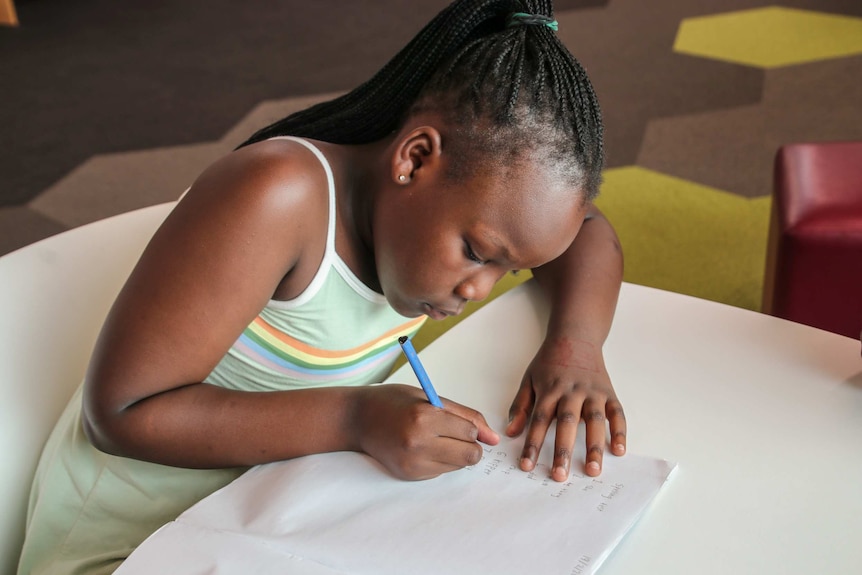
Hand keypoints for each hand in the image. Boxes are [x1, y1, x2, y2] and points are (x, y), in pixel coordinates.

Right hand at [354, 384, 499, 479]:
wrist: (357, 419)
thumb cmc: (393, 402)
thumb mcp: (429, 397)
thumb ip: (464, 416)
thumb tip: (493, 438)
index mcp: (424, 418)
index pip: (469, 432)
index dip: (469, 427)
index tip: (457, 422)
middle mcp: (418, 443)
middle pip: (470, 456)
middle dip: (470, 445)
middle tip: (456, 435)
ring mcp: (413, 463)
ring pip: (458, 466)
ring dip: (455, 453)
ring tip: (434, 439)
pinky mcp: (409, 475)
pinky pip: (441, 472)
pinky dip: (440, 461)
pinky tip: (422, 448)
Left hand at [506, 336, 625, 480]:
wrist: (576, 336)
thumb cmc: (550, 361)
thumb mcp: (529, 379)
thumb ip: (520, 406)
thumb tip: (510, 432)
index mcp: (549, 390)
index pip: (538, 420)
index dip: (532, 443)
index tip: (527, 465)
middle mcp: (571, 392)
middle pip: (566, 423)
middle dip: (562, 451)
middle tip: (560, 476)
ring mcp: (592, 392)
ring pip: (594, 420)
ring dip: (594, 446)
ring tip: (593, 470)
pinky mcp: (608, 392)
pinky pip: (616, 413)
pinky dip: (619, 431)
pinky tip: (619, 450)